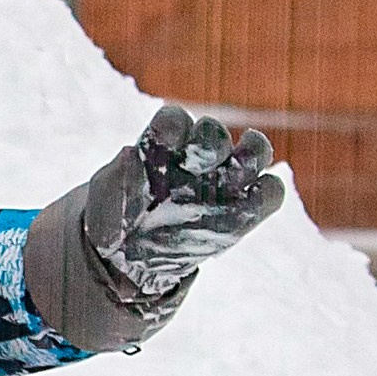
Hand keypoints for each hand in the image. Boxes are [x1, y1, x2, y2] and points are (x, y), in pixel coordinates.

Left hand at [80, 104, 283, 315]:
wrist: (134, 254)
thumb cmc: (118, 216)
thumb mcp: (106, 199)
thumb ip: (120, 177)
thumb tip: (131, 154)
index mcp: (162, 143)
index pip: (174, 121)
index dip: (173, 126)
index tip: (165, 138)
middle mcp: (197, 154)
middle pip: (215, 132)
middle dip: (211, 141)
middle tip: (201, 160)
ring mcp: (224, 178)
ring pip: (254, 150)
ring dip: (252, 156)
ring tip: (237, 176)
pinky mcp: (244, 209)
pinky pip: (270, 192)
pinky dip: (265, 194)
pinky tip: (245, 209)